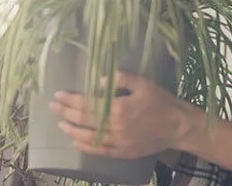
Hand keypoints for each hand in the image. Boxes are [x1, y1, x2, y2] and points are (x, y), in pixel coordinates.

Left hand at [49, 71, 190, 158]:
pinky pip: (100, 151)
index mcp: (119, 107)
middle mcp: (116, 126)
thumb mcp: (143, 83)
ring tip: (60, 123)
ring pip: (89, 137)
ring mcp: (119, 142)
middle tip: (53, 106)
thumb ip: (121, 79)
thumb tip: (97, 81)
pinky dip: (86, 147)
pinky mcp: (123, 152)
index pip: (88, 104)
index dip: (71, 99)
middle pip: (84, 120)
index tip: (58, 94)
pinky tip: (76, 142)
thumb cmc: (161, 101)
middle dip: (66, 112)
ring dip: (72, 130)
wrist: (178, 125)